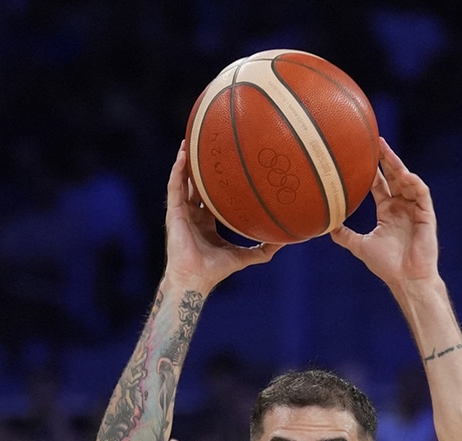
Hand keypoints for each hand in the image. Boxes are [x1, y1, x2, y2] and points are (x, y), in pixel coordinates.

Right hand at [164, 142, 281, 293]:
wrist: (196, 278)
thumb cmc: (216, 270)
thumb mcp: (246, 256)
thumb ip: (264, 249)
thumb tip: (287, 242)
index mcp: (206, 222)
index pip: (210, 196)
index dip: (216, 180)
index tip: (227, 164)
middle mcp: (193, 214)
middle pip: (195, 184)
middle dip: (199, 165)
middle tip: (207, 144)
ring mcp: (182, 212)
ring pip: (182, 181)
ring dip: (184, 161)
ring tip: (189, 140)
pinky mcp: (174, 213)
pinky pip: (174, 187)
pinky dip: (177, 171)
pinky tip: (183, 155)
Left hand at [330, 138, 439, 288]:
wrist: (405, 278)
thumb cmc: (385, 264)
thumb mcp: (359, 246)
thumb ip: (343, 235)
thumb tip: (324, 226)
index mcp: (388, 211)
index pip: (380, 185)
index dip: (373, 170)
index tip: (362, 154)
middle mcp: (402, 207)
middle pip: (394, 177)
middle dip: (386, 159)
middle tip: (376, 141)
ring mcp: (415, 209)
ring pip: (407, 181)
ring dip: (398, 166)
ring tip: (386, 152)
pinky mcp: (426, 215)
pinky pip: (421, 194)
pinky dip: (413, 183)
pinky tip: (404, 174)